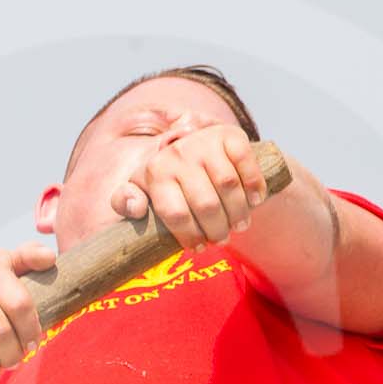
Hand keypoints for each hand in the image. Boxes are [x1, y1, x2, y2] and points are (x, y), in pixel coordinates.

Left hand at [112, 125, 268, 250]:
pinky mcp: (231, 135)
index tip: (198, 248)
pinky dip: (254, 186)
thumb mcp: (144, 190)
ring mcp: (205, 141)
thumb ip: (126, 201)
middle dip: (217, 230)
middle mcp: (178, 152)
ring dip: (239, 212)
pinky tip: (256, 200)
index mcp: (155, 170)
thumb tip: (135, 208)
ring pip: (228, 187)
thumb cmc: (170, 181)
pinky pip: (246, 165)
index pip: (175, 213)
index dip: (190, 236)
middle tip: (222, 239)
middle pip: (205, 205)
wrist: (198, 146)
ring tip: (240, 225)